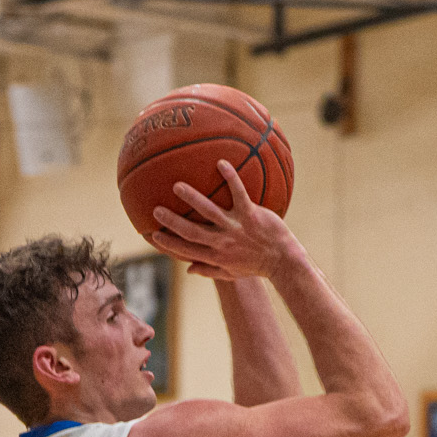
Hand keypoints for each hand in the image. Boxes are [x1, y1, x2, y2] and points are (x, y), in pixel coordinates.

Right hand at [148, 160, 300, 281]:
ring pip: (210, 212)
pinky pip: (239, 194)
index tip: (153, 234)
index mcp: (216, 256)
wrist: (283, 261)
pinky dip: (231, 178)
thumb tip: (189, 269)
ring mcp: (236, 228)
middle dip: (173, 222)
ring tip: (178, 186)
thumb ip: (209, 270)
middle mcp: (223, 243)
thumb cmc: (257, 266)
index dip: (169, 243)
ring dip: (193, 199)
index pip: (187, 250)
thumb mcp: (232, 274)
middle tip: (157, 209)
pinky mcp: (251, 215)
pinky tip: (221, 163)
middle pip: (192, 231)